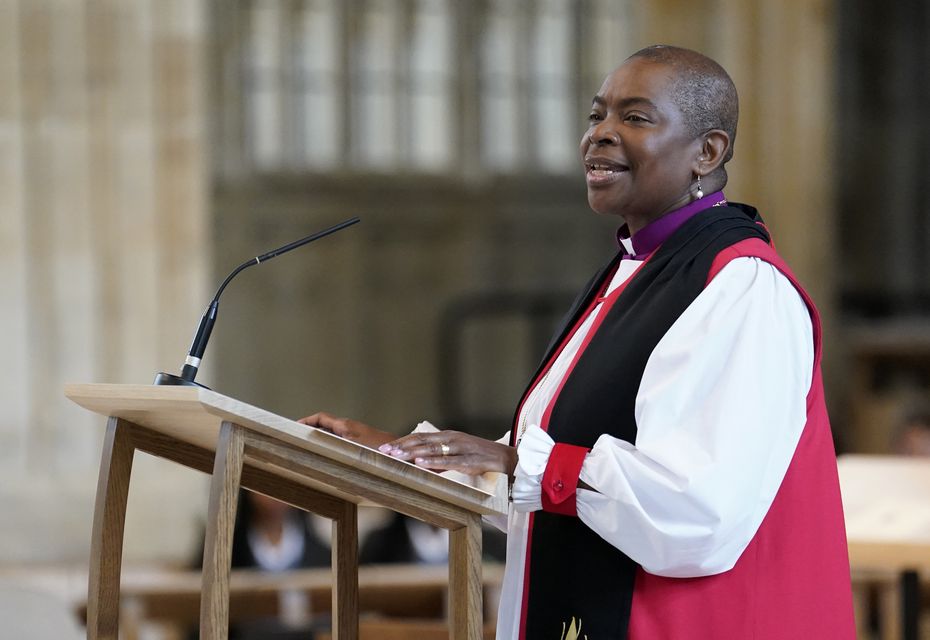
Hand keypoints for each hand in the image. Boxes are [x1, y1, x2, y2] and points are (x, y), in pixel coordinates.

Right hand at [297, 412, 394, 449]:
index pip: (320, 418)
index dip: (305, 421)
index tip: (293, 427)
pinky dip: (330, 445)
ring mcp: (355, 435)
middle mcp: (349, 428)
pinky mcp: (361, 443)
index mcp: (345, 426)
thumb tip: (317, 445)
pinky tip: (327, 457)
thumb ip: (334, 445)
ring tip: (307, 449)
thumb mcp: (352, 449)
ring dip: (320, 439)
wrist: (401, 453)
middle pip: (324, 425)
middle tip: (296, 440)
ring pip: (332, 434)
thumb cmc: (379, 452)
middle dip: (310, 431)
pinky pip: (340, 441)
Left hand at [379, 430, 516, 477]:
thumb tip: (418, 464)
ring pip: (432, 448)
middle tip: (383, 451)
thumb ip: (440, 457)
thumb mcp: (457, 454)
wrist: (509, 460)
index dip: (402, 442)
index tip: (384, 448)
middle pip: (422, 441)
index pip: (420, 437)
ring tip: (395, 456)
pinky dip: (432, 461)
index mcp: (448, 436)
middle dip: (401, 446)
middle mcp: (452, 439)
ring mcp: (461, 448)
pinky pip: (448, 461)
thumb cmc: (481, 458)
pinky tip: (420, 463)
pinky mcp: (469, 460)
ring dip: (412, 452)